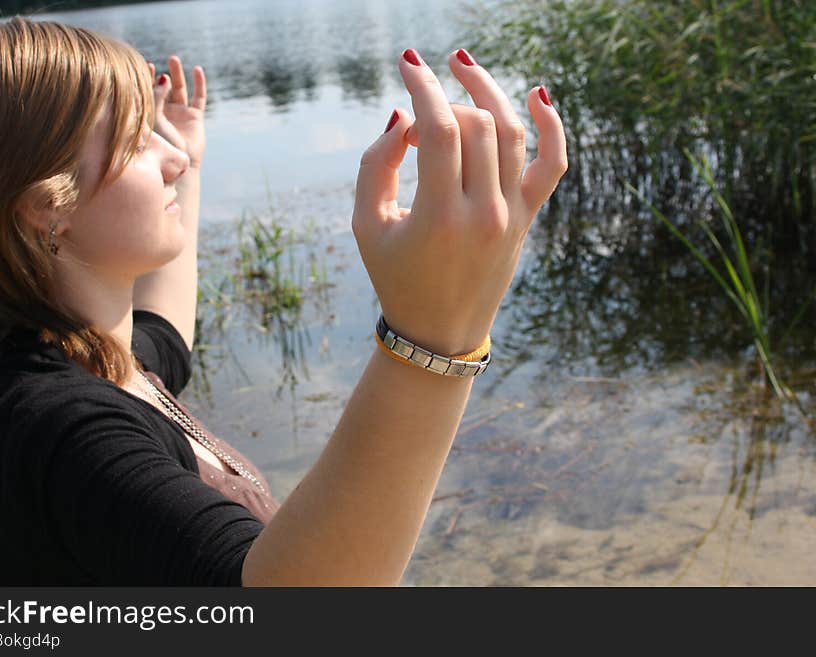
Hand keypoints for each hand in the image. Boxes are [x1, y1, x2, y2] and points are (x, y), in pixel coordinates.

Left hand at [147, 56, 206, 167]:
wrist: (181, 162)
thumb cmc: (163, 144)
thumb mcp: (155, 117)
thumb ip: (157, 96)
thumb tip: (163, 77)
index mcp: (151, 113)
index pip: (147, 90)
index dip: (145, 76)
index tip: (143, 64)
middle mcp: (166, 112)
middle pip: (162, 87)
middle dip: (158, 74)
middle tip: (152, 61)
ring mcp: (181, 113)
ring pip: (179, 88)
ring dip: (177, 73)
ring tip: (173, 59)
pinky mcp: (196, 116)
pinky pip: (199, 96)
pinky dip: (199, 83)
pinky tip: (197, 70)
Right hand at [352, 48, 566, 356]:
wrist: (439, 332)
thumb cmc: (395, 276)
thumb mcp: (366, 226)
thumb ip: (375, 165)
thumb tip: (403, 117)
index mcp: (440, 217)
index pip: (441, 130)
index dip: (424, 88)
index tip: (408, 63)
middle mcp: (484, 213)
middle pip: (477, 125)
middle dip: (446, 99)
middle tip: (421, 110)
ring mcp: (512, 215)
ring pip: (512, 132)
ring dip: (489, 93)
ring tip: (464, 69)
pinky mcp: (526, 218)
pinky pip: (552, 164)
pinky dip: (552, 127)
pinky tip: (537, 94)